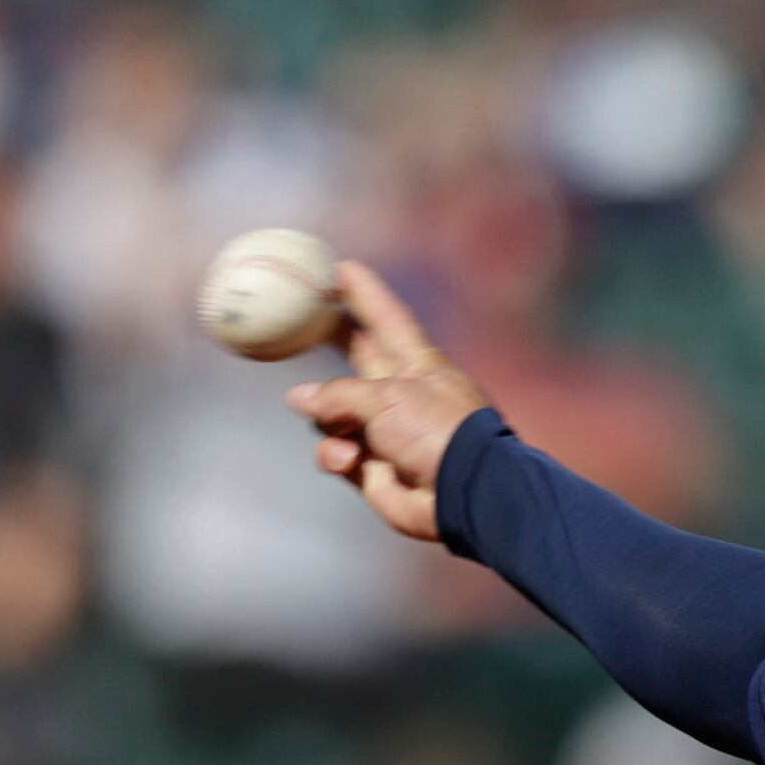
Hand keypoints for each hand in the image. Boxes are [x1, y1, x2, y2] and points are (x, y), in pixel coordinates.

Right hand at [285, 264, 494, 543]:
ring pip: (336, 414)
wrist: (462, 495)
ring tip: (341, 431)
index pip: (388, 319)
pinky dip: (336, 454)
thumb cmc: (437, 432)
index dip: (366, 294)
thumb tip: (302, 399)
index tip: (343, 269)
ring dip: (329, 420)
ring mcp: (388, 432)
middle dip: (333, 341)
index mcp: (419, 365)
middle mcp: (402, 394)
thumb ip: (340, 393)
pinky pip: (337, 452)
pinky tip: (346, 459)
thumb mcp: (388, 397)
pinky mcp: (374, 468)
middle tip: (302, 321)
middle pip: (359, 359)